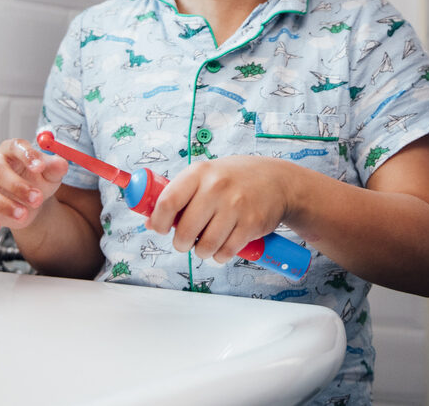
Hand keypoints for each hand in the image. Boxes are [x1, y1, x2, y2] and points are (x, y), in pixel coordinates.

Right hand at [0, 138, 69, 233]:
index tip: (40, 167)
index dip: (27, 156)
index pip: (15, 147)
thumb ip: (55, 167)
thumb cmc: (37, 180)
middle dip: (17, 186)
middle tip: (36, 198)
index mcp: (11, 150)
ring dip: (4, 205)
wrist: (30, 201)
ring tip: (23, 214)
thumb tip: (61, 164)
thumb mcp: (50, 173)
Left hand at [148, 156, 294, 263]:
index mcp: (199, 173)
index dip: (158, 221)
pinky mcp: (251, 224)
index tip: (160, 228)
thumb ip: (179, 195)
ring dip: (201, 251)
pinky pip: (225, 252)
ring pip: (204, 247)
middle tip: (185, 241)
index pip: (167, 202)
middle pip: (184, 231)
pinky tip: (223, 245)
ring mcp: (235, 206)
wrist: (278, 181)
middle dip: (181, 243)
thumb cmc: (235, 179)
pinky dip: (220, 255)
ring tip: (206, 243)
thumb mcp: (206, 176)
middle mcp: (216, 187)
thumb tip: (150, 222)